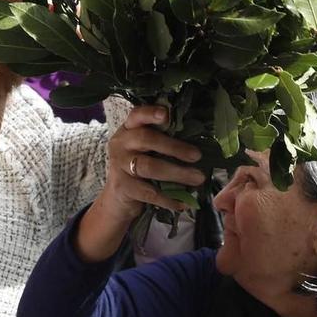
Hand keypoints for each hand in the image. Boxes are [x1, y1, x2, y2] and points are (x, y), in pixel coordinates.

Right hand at [76, 104, 203, 262]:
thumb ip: (163, 139)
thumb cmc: (139, 166)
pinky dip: (168, 198)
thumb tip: (198, 140)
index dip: (151, 113)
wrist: (117, 198)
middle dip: (174, 147)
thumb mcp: (145, 149)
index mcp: (128, 129)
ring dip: (177, 173)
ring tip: (198, 178)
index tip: (167, 115)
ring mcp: (119, 165)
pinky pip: (148, 192)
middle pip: (146, 139)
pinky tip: (183, 202)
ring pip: (149, 167)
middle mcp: (121, 144)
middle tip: (197, 155)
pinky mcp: (122, 187)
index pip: (137, 115)